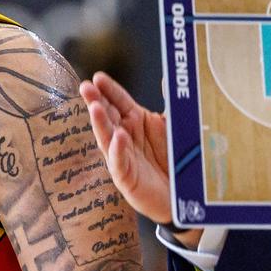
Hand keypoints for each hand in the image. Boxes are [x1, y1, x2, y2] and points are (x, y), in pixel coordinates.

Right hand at [80, 72, 172, 227]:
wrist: (184, 193)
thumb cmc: (176, 158)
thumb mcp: (174, 125)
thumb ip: (171, 102)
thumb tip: (168, 77)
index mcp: (135, 121)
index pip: (118, 101)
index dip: (108, 90)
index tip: (98, 77)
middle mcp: (125, 137)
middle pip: (107, 116)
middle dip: (96, 101)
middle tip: (86, 87)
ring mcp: (123, 157)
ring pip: (107, 138)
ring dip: (100, 123)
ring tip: (94, 108)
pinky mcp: (127, 178)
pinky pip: (119, 163)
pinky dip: (118, 151)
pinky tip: (118, 138)